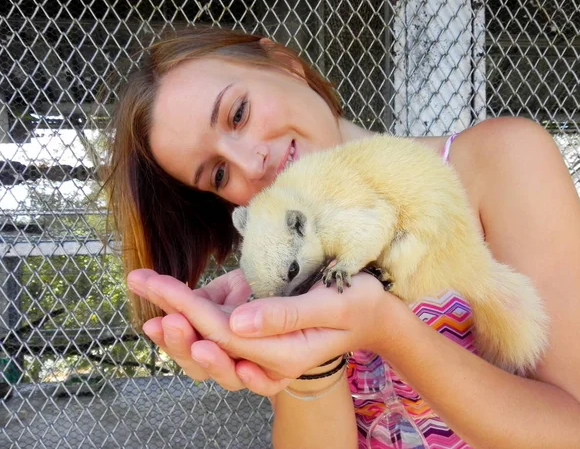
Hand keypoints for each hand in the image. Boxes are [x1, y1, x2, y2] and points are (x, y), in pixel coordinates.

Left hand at [129, 268, 391, 389]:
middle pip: (210, 351)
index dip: (187, 309)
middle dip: (174, 324)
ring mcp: (260, 353)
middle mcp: (266, 361)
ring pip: (209, 355)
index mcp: (283, 355)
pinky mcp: (257, 340)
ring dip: (178, 336)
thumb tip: (236, 324)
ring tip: (151, 312)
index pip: (225, 334)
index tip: (157, 283)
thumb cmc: (356, 301)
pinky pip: (219, 344)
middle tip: (146, 294)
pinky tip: (172, 313)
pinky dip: (193, 331)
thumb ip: (286, 315)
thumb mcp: (331, 304)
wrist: (370, 311)